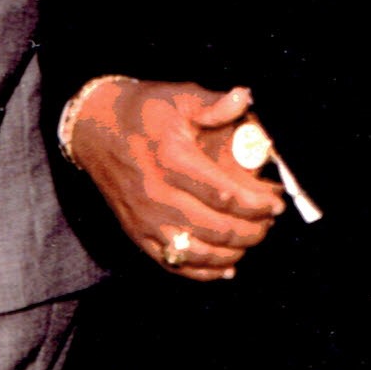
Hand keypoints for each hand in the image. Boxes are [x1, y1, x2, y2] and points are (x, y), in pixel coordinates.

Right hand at [62, 79, 283, 281]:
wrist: (94, 130)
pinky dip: (204, 272)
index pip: (224, 195)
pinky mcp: (137, 234)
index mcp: (171, 160)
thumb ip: (213, 104)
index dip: (257, 204)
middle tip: (269, 221)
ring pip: (199, 252)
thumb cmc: (142, 112)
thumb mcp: (177, 97)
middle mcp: (156, 195)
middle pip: (216, 228)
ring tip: (251, 238)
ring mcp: (145, 219)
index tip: (276, 203)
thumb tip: (244, 98)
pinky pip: (174, 264)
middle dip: (253, 230)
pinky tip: (227, 266)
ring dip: (233, 251)